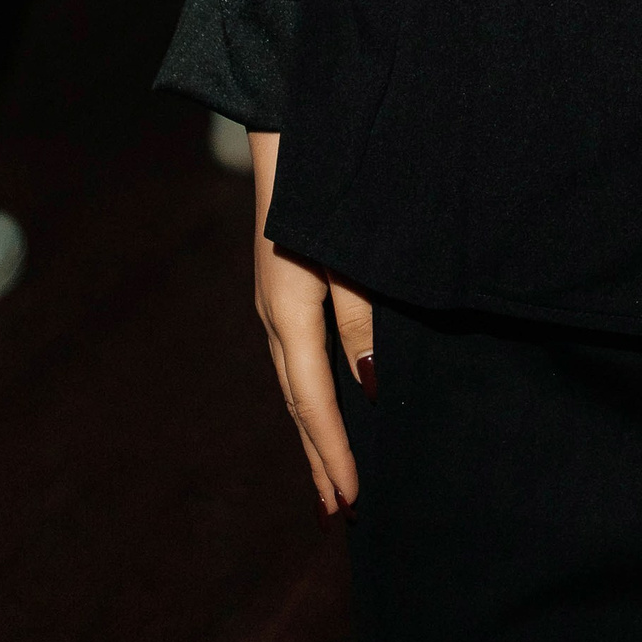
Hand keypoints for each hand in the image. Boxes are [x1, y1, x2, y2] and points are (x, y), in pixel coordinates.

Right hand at [249, 130, 375, 517]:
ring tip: (332, 477)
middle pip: (298, 404)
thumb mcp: (353, 254)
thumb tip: (368, 386)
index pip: (313, 401)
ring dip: (314, 432)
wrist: (291, 130)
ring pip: (294, 385)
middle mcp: (274, 316)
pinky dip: (311, 397)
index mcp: (289, 311)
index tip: (352, 499)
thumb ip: (361, 318)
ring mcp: (273, 303)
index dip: (334, 452)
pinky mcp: (282, 290)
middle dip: (319, 458)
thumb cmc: (331, 188)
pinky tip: (324, 407)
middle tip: (341, 511)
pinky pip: (296, 360)